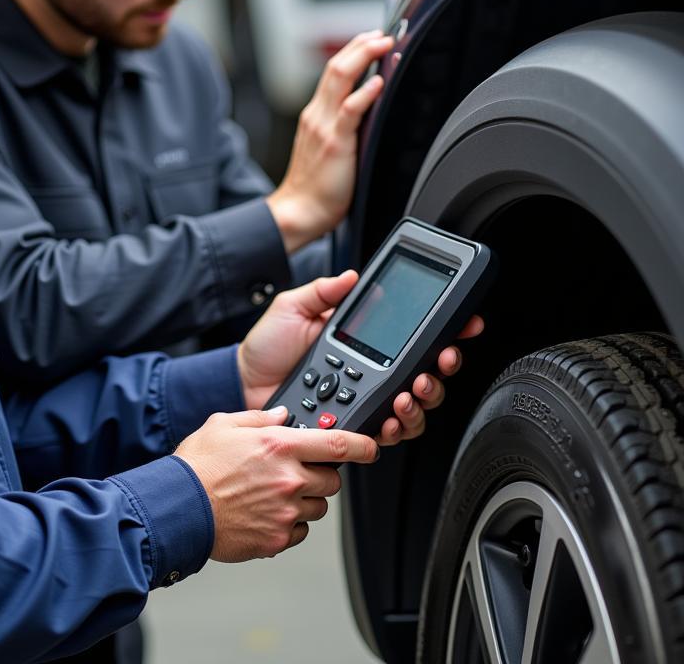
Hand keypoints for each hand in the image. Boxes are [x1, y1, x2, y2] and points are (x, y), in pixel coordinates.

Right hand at [174, 406, 377, 561]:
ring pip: (318, 508)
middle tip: (295, 472)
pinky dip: (290, 524)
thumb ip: (259, 418)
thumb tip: (282, 415)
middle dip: (320, 475)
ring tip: (272, 494)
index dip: (363, 445)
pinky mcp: (277, 540)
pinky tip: (264, 513)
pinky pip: (300, 531)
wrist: (178, 507)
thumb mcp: (224, 424)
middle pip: (332, 481)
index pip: (339, 445)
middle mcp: (289, 480)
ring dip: (305, 500)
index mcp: (280, 447)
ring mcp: (285, 512)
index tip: (372, 447)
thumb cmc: (198, 466)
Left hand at [236, 272, 484, 440]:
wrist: (244, 381)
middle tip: (440, 362)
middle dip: (442, 370)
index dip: (445, 333)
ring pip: (413, 409)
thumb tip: (352, 276)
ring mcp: (364, 401)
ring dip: (421, 402)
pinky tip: (391, 417)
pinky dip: (394, 427)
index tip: (465, 325)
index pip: (413, 338)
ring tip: (411, 391)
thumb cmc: (268, 346)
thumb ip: (324, 291)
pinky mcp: (352, 426)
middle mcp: (372, 373)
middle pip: (426, 376)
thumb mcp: (294, 307)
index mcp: (364, 342)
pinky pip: (385, 433)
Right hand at [266, 31, 393, 253]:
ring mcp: (323, 127)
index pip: (333, 73)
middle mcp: (316, 115)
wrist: (299, 212)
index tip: (371, 40)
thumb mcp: (327, 149)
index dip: (352, 52)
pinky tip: (378, 83)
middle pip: (336, 68)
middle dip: (360, 45)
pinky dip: (364, 94)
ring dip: (363, 57)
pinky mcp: (334, 143)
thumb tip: (368, 113)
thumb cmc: (315, 188)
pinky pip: (349, 112)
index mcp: (314, 115)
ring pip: (340, 79)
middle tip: (381, 34)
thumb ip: (342, 128)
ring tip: (382, 44)